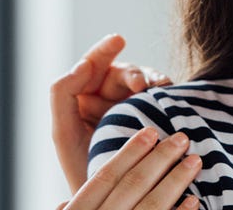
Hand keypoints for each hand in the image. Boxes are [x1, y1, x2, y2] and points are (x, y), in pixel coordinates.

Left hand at [52, 34, 173, 191]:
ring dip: (150, 82)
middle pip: (118, 76)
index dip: (102, 52)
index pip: (90, 70)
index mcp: (80, 105)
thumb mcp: (64, 134)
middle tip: (141, 85)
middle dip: (130, 74)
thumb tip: (81, 63)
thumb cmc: (83, 174)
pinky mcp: (153, 123)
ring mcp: (130, 113)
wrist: (115, 202)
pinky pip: (160, 100)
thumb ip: (63, 94)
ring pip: (142, 85)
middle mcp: (105, 105)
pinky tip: (169, 96)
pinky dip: (164, 95)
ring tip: (159, 88)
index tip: (118, 39)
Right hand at [55, 127, 201, 209]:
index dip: (128, 152)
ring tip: (194, 161)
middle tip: (181, 138)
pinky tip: (194, 200)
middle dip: (159, 159)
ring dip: (176, 180)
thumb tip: (63, 203)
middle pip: (132, 185)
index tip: (150, 132)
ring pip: (152, 205)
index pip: (105, 177)